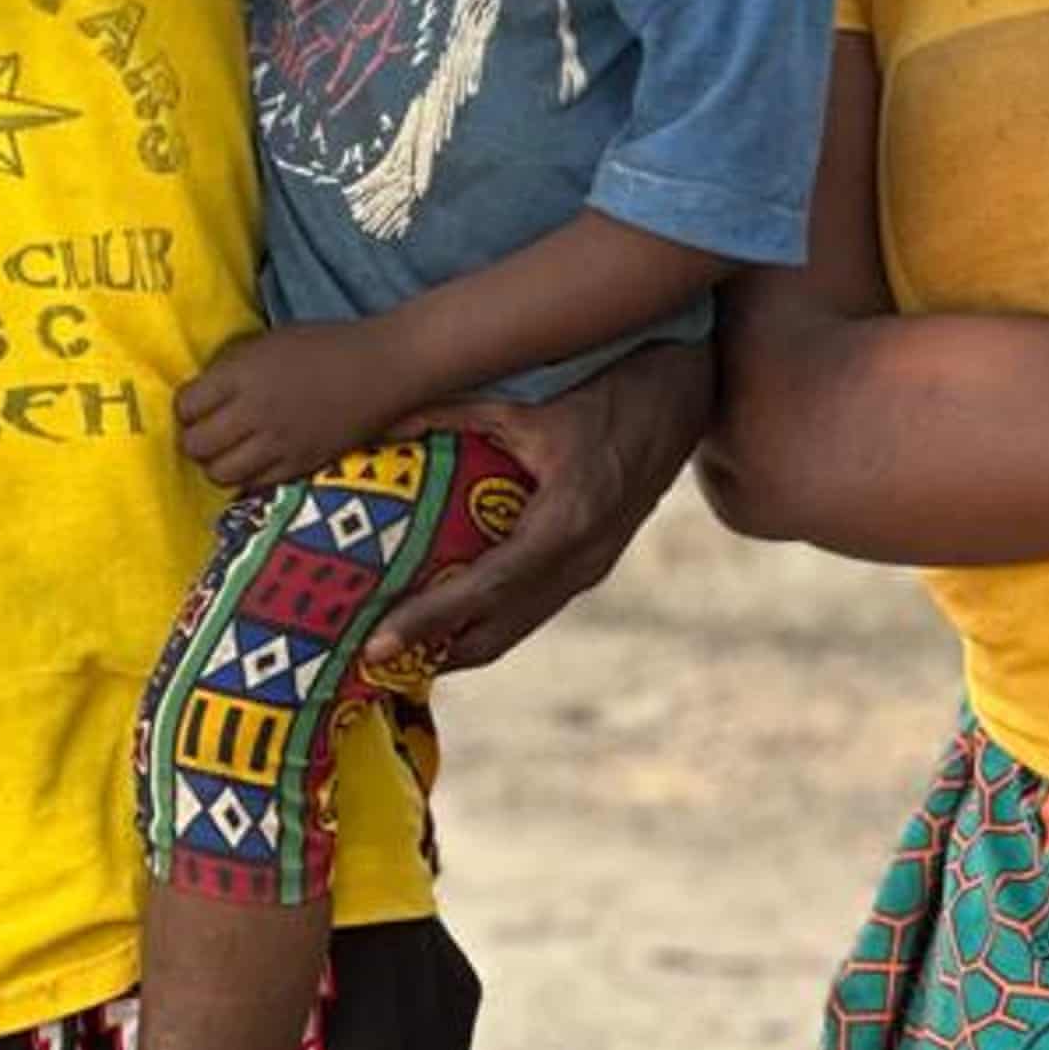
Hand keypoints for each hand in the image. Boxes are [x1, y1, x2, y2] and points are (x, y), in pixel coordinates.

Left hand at [177, 321, 422, 489]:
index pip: (187, 405)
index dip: (187, 408)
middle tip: (209, 430)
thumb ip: (232, 369)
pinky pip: (254, 485)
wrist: (381, 368)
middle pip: (196, 445)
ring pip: (219, 473)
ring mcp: (277, 443)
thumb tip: (200, 395)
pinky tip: (256, 460)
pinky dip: (247, 476)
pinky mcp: (299, 466)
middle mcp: (254, 411)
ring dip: (217, 463)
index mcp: (243, 374)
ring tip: (230, 449)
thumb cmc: (325, 346)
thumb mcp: (269, 342)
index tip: (197, 405)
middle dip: (195, 439)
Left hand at [368, 340, 707, 673]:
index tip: (376, 643)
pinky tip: (445, 615)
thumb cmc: (604, 389)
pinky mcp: (592, 566)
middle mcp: (581, 560)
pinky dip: (487, 622)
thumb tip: (378, 421)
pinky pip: (531, 608)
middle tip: (368, 660)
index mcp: (566, 521)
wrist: (681, 398)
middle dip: (433, 654)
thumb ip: (451, 411)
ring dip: (458, 647)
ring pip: (515, 629)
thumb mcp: (524, 401)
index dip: (428, 620)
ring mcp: (591, 569)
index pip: (485, 589)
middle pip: (498, 632)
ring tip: (396, 649)